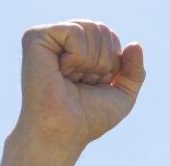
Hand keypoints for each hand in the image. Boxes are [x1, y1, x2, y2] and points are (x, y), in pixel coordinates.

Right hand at [17, 20, 145, 148]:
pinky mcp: (35, 37)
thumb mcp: (122, 94)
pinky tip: (62, 71)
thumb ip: (135, 71)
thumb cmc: (88, 118)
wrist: (64, 132)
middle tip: (81, 82)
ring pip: (91, 28)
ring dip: (91, 62)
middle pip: (102, 29)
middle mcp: (61, 41)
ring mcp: (47, 37)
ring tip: (70, 79)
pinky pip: (75, 31)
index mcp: (77, 49)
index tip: (92, 84)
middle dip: (103, 62)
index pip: (109, 36)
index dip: (111, 64)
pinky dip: (78, 57)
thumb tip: (135, 44)